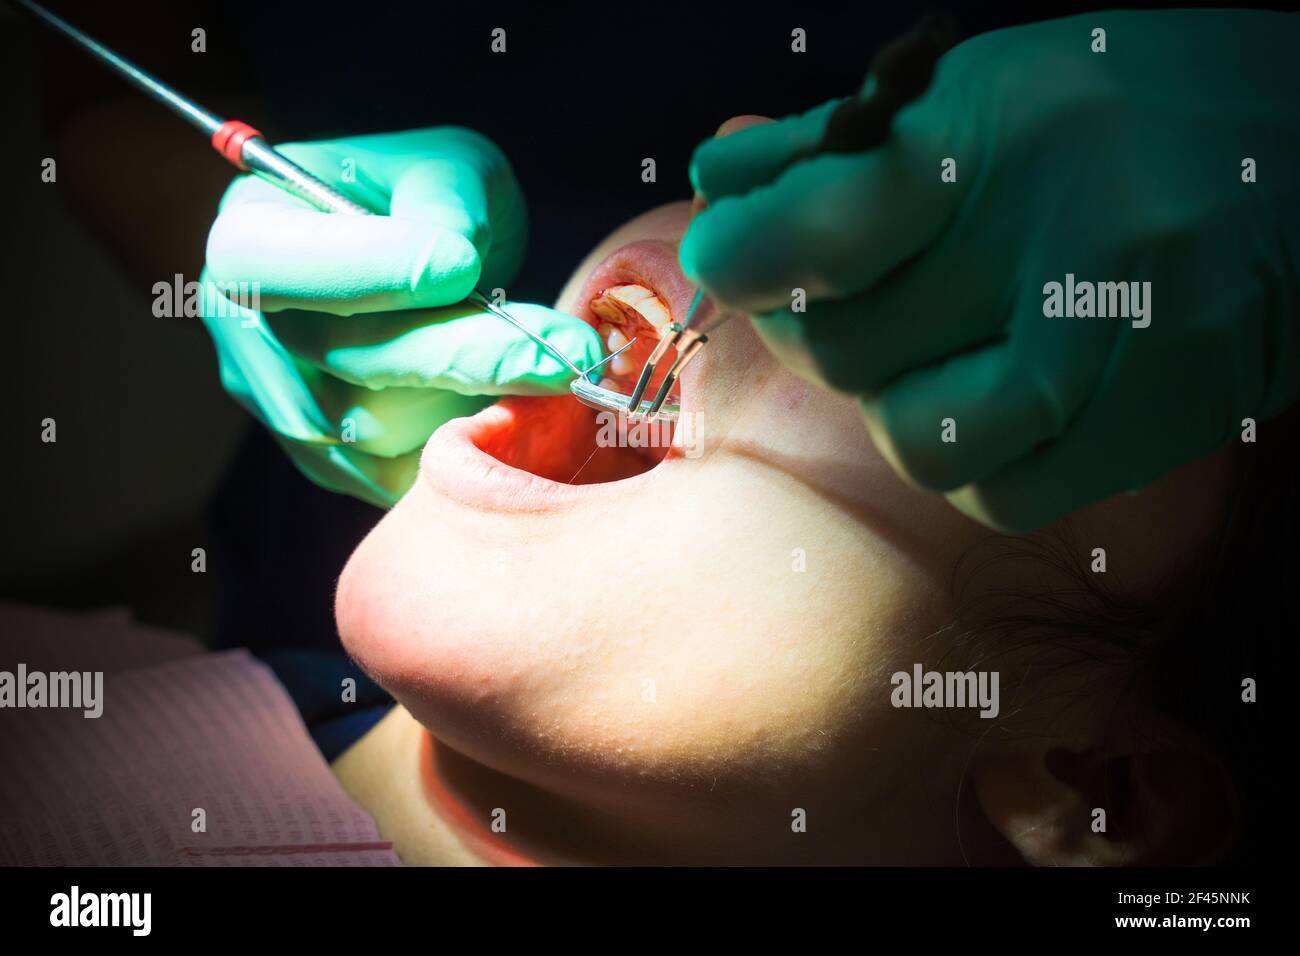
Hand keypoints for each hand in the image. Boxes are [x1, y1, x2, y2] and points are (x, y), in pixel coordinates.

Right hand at [201, 127, 600, 506]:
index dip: (365, 271)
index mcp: (254, 233)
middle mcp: (249, 329)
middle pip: (345, 362)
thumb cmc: (431, 203)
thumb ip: (445, 200)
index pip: (275, 265)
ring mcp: (286, 405)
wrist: (429, 267)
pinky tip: (520, 408)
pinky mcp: (334, 463)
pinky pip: (402, 476)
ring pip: (380, 430)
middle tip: (565, 350)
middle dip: (466, 356)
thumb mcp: (449, 167)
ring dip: (475, 402)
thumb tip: (451, 262)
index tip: (460, 266)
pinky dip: (466, 447)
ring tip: (549, 366)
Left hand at [681, 11, 1299, 530]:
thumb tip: (720, 178)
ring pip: (917, 438)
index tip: (731, 255)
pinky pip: (998, 492)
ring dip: (890, 403)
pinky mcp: (1153, 421)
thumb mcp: (978, 94)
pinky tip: (991, 400)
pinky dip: (968, 459)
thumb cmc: (1120, 113)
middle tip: (833, 297)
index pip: (824, 228)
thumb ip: (836, 142)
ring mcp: (1116, 343)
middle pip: (849, 348)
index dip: (745, 254)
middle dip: (812, 328)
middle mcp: (1063, 240)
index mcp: (1005, 135)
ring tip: (923, 352)